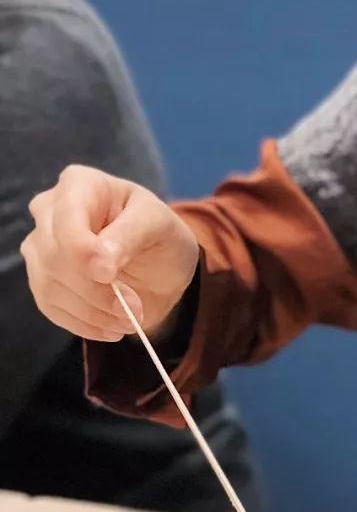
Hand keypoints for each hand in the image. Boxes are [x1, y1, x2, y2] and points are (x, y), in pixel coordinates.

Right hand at [21, 164, 199, 340]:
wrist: (159, 266)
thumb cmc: (159, 233)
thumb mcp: (159, 225)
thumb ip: (131, 235)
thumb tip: (99, 263)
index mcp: (80, 184)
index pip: (66, 218)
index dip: (82, 250)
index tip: (108, 275)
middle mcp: (50, 211)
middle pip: (55, 256)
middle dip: (95, 290)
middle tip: (133, 309)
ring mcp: (40, 247)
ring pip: (49, 285)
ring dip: (92, 312)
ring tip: (130, 319)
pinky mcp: (43, 280)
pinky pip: (50, 307)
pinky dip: (83, 324)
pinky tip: (111, 327)